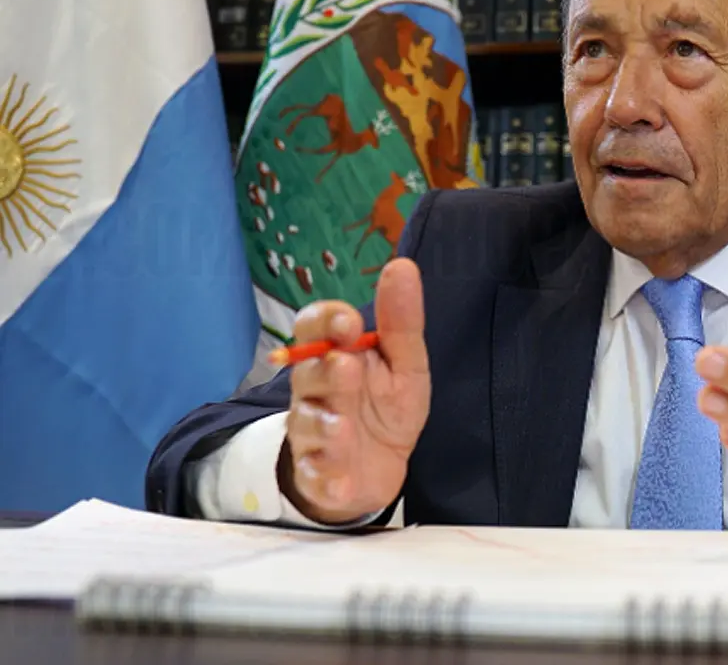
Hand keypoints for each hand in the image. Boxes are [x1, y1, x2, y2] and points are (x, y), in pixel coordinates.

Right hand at [279, 258, 430, 524]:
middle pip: (306, 374)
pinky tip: (341, 479)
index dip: (326, 321)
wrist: (379, 466)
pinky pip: (315, 474)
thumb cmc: (386, 406)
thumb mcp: (404, 363)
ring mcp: (312, 432)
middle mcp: (314, 390)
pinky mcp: (318, 472)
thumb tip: (401, 266)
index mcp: (333, 353)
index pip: (312, 326)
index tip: (350, 323)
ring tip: (344, 426)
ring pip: (306, 423)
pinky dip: (327, 477)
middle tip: (347, 367)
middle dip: (325, 372)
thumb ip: (400, 321)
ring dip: (324, 423)